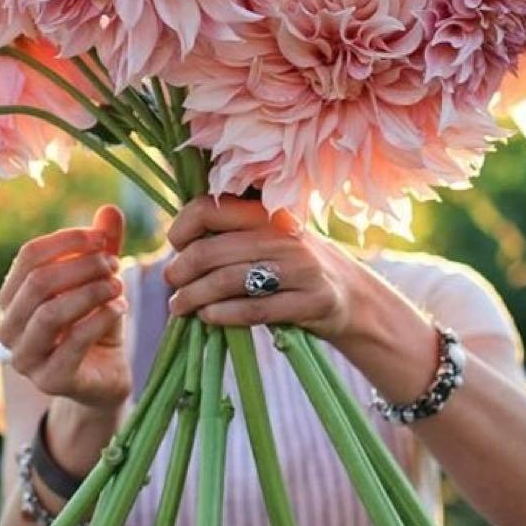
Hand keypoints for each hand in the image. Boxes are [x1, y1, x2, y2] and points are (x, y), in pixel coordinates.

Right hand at [0, 205, 131, 410]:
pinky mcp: (50, 381)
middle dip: (81, 267)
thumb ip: (102, 248)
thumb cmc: (94, 323)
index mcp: (12, 297)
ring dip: (90, 292)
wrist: (104, 378)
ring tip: (118, 284)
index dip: (67, 241)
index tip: (102, 239)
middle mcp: (8, 328)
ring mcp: (26, 358)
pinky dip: (100, 318)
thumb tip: (111, 209)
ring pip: (50, 313)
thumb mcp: (98, 281)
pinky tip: (120, 308)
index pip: (28, 257)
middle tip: (114, 264)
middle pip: (38, 282)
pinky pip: (73, 343)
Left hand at [163, 195, 364, 345]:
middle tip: (172, 283)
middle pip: (211, 251)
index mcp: (268, 213)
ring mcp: (301, 268)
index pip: (210, 208)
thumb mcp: (271, 237)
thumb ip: (234, 233)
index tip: (175, 246)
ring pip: (227, 281)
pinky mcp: (312, 301)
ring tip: (179, 307)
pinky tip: (208, 317)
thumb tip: (177, 243)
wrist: (354, 297)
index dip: (182, 227)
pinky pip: (254, 309)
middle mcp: (284, 235)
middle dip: (180, 271)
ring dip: (193, 297)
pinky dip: (222, 315)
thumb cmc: (295, 266)